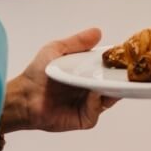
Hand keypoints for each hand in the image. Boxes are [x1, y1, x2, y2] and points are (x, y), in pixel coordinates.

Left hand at [1, 28, 118, 133]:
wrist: (25, 96)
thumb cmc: (37, 74)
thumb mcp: (56, 50)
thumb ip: (77, 42)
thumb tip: (97, 32)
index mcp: (88, 74)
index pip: (109, 70)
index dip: (117, 65)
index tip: (123, 58)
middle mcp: (91, 90)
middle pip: (114, 85)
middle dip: (119, 79)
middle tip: (125, 71)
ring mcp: (90, 105)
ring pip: (109, 98)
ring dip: (111, 90)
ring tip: (111, 81)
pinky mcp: (86, 118)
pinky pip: (97, 110)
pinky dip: (96, 103)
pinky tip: (93, 94)